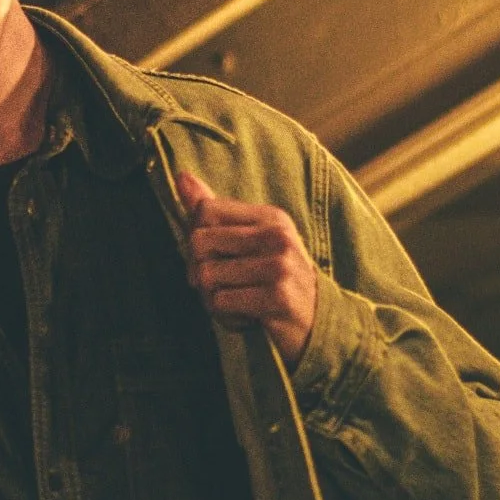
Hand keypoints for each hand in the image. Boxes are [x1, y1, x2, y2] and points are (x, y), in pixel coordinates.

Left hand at [177, 172, 317, 369]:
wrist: (318, 323)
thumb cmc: (276, 280)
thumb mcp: (254, 240)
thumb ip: (216, 211)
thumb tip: (181, 177)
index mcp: (270, 217)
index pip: (205, 210)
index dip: (194, 237)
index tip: (211, 257)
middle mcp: (276, 236)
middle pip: (199, 242)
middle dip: (197, 270)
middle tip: (216, 286)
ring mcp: (278, 266)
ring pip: (205, 275)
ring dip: (210, 297)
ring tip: (233, 301)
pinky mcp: (276, 298)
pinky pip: (220, 302)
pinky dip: (224, 316)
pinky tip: (245, 316)